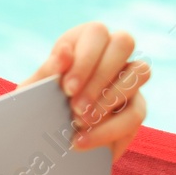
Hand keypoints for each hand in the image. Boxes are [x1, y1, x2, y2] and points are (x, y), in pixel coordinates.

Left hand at [22, 22, 149, 162]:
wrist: (42, 135)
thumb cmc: (38, 102)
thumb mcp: (34, 89)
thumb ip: (47, 71)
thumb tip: (64, 52)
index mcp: (84, 39)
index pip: (97, 33)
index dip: (86, 60)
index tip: (67, 89)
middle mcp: (111, 52)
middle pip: (124, 43)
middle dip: (100, 77)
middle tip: (76, 107)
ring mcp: (128, 78)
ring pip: (141, 71)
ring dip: (110, 99)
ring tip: (80, 122)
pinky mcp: (135, 107)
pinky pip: (136, 113)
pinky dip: (109, 130)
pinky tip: (83, 141)